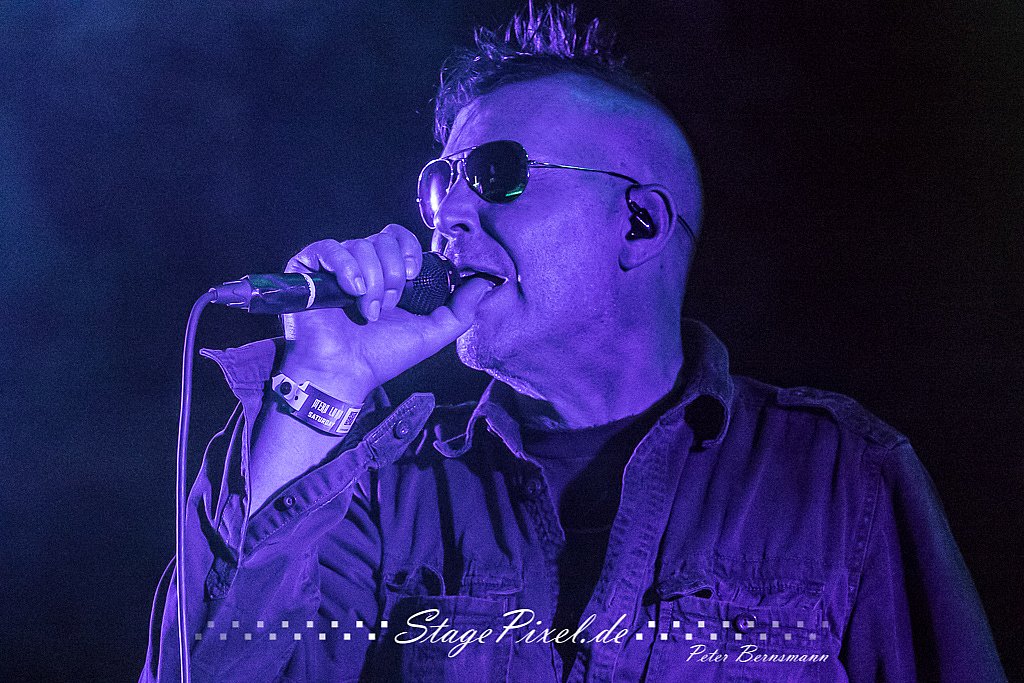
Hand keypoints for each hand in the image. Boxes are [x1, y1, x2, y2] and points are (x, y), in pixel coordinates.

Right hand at [278, 224, 493, 401]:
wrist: (344, 374)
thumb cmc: (381, 356)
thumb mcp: (432, 333)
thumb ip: (462, 310)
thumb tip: (488, 282)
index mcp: (386, 274)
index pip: (400, 238)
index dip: (408, 251)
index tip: (410, 277)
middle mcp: (360, 265)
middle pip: (383, 239)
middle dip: (391, 273)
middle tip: (387, 304)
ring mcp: (333, 266)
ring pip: (360, 246)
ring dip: (371, 280)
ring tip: (368, 310)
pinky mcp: (308, 269)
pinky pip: (329, 249)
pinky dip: (345, 268)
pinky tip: (352, 291)